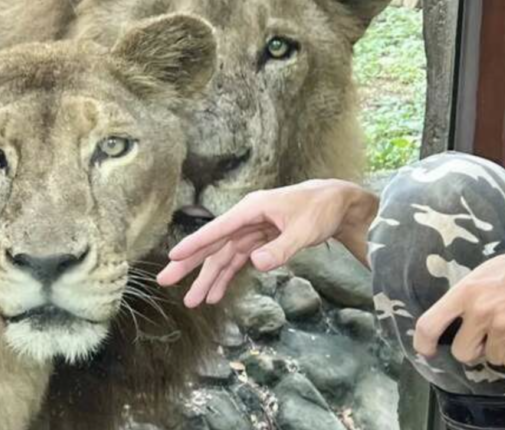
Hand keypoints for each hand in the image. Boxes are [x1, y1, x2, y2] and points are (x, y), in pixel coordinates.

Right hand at [156, 179, 377, 307]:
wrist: (339, 204)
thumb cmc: (321, 210)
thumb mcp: (304, 230)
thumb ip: (280, 248)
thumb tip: (256, 263)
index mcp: (252, 209)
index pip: (219, 229)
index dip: (196, 243)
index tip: (174, 257)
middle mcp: (247, 218)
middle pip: (215, 243)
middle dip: (191, 263)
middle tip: (165, 281)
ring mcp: (252, 230)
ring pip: (224, 255)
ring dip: (209, 277)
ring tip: (192, 301)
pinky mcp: (260, 240)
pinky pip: (238, 259)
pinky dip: (227, 276)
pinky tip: (216, 294)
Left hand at [412, 234, 504, 371]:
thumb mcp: (497, 267)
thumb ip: (475, 291)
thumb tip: (462, 314)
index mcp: (469, 289)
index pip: (429, 323)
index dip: (424, 343)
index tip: (428, 350)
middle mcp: (480, 310)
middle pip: (463, 352)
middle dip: (477, 350)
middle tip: (494, 336)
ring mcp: (502, 327)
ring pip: (493, 358)